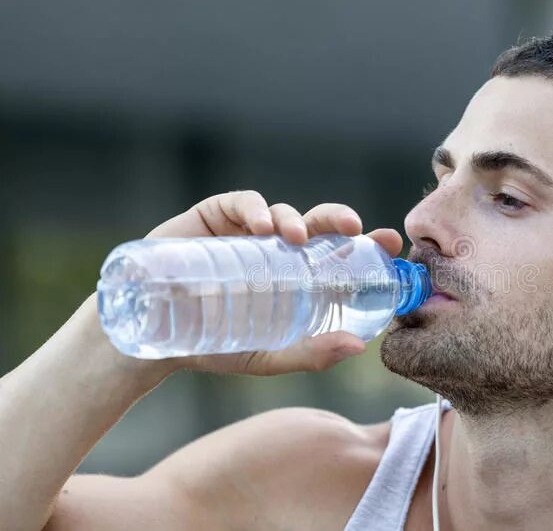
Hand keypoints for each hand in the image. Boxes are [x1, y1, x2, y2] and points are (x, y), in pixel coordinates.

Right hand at [144, 190, 402, 375]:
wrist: (154, 338)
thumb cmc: (216, 344)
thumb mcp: (269, 356)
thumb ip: (311, 353)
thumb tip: (358, 347)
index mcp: (298, 276)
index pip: (339, 254)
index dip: (367, 245)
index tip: (391, 244)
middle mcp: (277, 250)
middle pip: (317, 226)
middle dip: (338, 220)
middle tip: (354, 227)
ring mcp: (247, 232)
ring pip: (283, 213)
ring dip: (295, 220)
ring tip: (297, 238)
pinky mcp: (214, 217)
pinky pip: (241, 203)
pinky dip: (255, 209)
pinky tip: (263, 227)